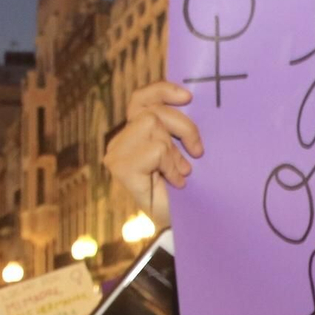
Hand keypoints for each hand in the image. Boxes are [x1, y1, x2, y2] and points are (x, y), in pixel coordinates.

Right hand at [104, 82, 202, 227]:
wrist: (180, 225)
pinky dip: (171, 165)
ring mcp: (117, 154)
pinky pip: (156, 150)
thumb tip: (191, 99)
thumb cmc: (185, 190)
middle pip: (153, 110)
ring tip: (182, 171)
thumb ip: (178, 128)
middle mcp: (120, 141)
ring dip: (175, 150)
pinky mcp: (121, 168)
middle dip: (184, 126)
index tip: (188, 96)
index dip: (162, 90)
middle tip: (197, 152)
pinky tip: (176, 182)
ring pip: (153, 125)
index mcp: (134, 133)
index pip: (141, 98)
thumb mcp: (184, 151)